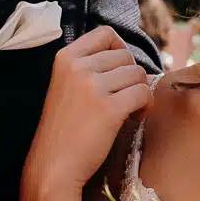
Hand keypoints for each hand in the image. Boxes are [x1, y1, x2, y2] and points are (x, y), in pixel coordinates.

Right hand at [21, 26, 152, 194]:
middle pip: (125, 56)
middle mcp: (78, 67)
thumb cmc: (63, 131)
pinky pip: (144, 94)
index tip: (119, 70)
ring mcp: (93, 87)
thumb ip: (88, 69)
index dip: (120, 49)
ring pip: (138, 74)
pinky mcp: (109, 108)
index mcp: (65, 58)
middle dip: (131, 77)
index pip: (104, 33)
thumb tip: (129, 62)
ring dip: (140, 92)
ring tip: (130, 110)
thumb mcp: (65, 88)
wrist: (53, 167)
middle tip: (125, 98)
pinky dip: (146, 106)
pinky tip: (135, 118)